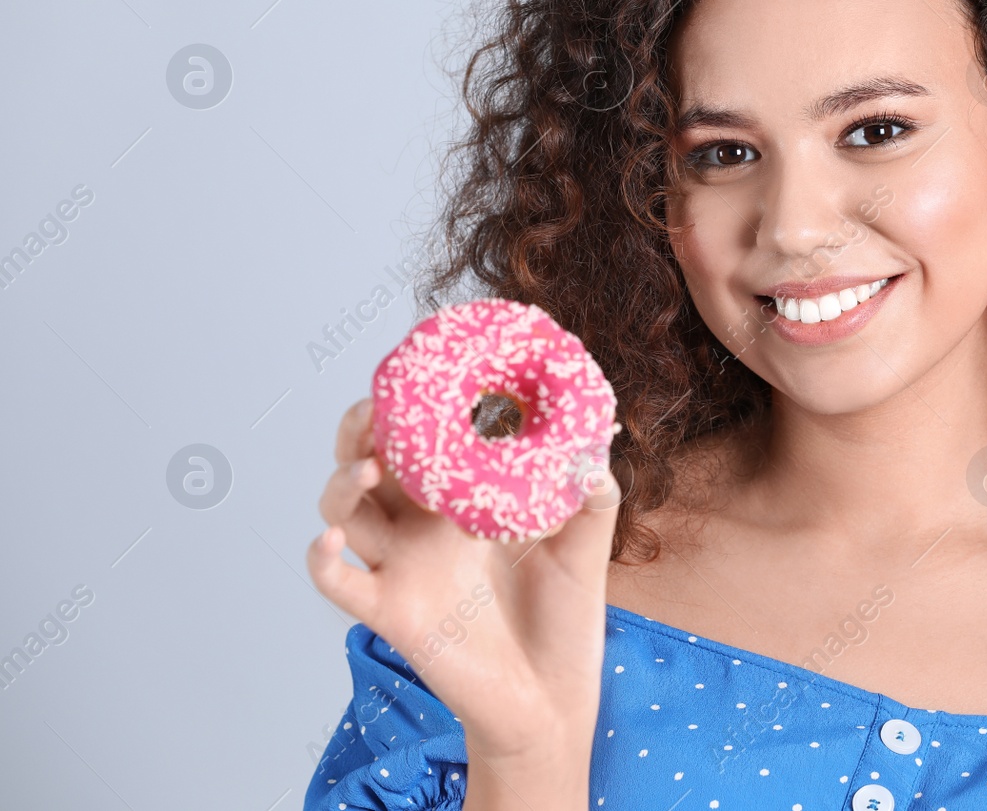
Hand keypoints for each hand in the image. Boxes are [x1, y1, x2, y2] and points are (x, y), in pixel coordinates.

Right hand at [306, 397, 620, 803]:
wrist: (553, 697)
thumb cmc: (563, 618)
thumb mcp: (586, 546)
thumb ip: (592, 498)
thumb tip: (592, 458)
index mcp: (462, 500)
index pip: (420, 438)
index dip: (409, 402)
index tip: (414, 363)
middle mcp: (422, 527)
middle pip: (366, 460)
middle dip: (359, 428)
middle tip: (376, 410)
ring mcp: (402, 567)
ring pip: (343, 510)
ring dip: (341, 482)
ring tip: (368, 466)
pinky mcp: (393, 612)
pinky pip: (338, 582)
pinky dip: (321, 558)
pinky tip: (330, 538)